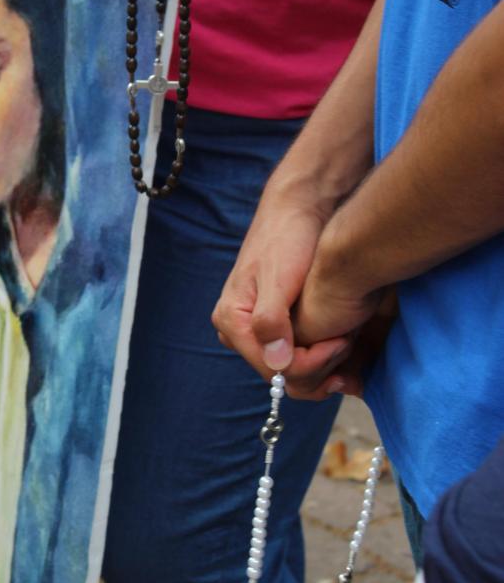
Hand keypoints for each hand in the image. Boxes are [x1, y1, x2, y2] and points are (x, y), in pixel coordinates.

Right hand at [212, 190, 352, 393]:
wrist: (299, 208)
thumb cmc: (288, 236)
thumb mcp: (279, 277)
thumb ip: (272, 321)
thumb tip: (276, 363)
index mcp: (231, 320)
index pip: (273, 368)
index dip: (310, 364)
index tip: (342, 342)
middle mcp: (238, 330)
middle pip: (280, 374)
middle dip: (318, 367)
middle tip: (350, 343)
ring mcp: (256, 329)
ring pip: (290, 370)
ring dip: (323, 366)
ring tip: (351, 343)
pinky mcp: (275, 325)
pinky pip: (296, 356)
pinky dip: (321, 357)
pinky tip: (345, 345)